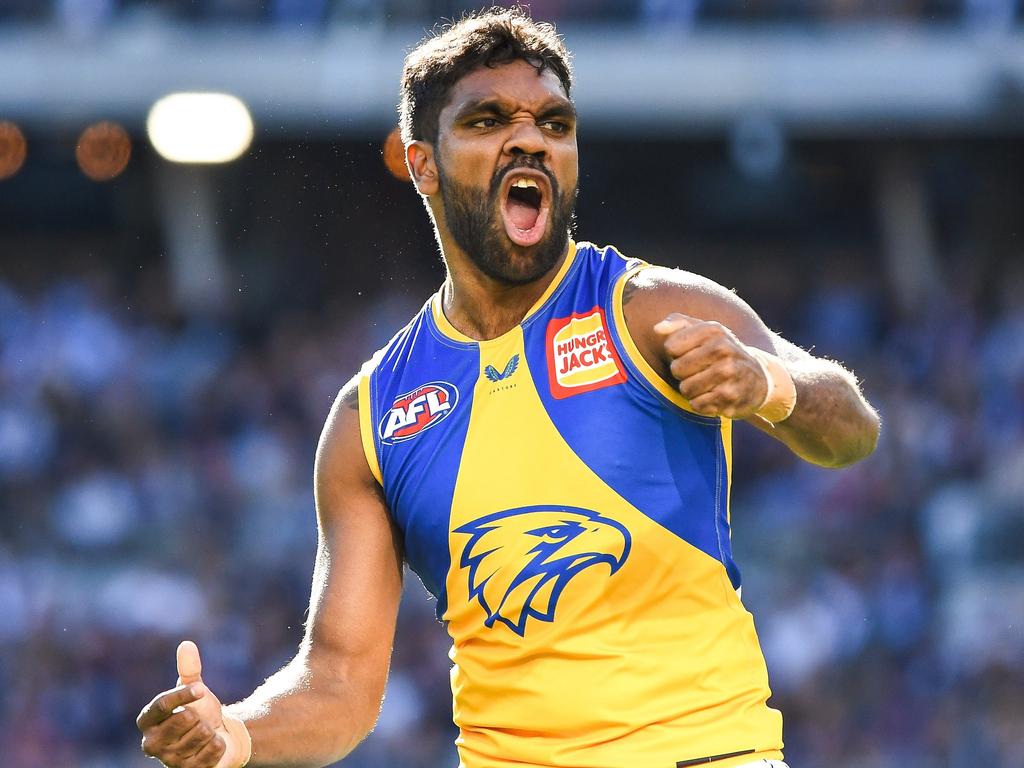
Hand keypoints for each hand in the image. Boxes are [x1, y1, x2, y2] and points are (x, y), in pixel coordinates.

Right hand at [137, 641, 248, 767]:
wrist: (220, 734)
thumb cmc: (200, 710)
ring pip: (200, 735)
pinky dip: (218, 745)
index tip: (202, 689)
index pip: (162, 704)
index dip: (184, 695)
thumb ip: (189, 669)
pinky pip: (211, 752)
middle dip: (200, 716)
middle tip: (200, 720)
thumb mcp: (195, 688)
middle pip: (183, 720)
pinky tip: (214, 743)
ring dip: (210, 730)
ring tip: (206, 732)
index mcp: (147, 720)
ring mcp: (168, 760)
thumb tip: (186, 644)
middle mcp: (151, 743)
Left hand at [654, 313, 767, 418]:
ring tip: (706, 384)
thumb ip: (678, 324)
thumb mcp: (704, 331)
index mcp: (714, 330)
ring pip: (686, 389)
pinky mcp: (731, 396)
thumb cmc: (721, 352)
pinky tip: (714, 396)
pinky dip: (701, 404)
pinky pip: (697, 405)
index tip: (691, 353)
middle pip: (677, 369)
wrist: (759, 378)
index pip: (671, 346)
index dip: (676, 353)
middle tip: (699, 371)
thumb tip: (657, 329)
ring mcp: (729, 373)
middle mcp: (723, 348)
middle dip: (683, 374)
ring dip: (691, 390)